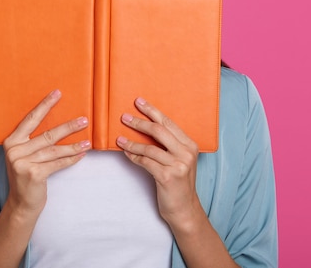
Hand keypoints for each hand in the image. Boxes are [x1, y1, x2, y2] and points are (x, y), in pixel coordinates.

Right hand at [2, 89, 90, 217]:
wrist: (22, 203)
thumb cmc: (27, 175)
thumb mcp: (25, 155)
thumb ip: (34, 141)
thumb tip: (60, 122)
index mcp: (11, 141)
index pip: (31, 119)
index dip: (45, 105)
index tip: (58, 93)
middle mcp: (14, 150)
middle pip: (47, 134)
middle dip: (68, 127)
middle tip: (84, 119)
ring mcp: (22, 163)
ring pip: (54, 149)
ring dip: (74, 145)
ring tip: (88, 140)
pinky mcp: (33, 174)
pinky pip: (58, 163)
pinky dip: (71, 159)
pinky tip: (82, 154)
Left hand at [116, 97, 200, 227]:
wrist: (184, 209)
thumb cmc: (177, 183)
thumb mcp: (178, 160)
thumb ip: (168, 145)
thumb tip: (145, 127)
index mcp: (190, 145)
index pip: (168, 123)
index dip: (152, 111)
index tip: (138, 102)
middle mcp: (187, 153)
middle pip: (159, 131)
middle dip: (139, 122)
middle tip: (124, 117)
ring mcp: (178, 165)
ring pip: (149, 148)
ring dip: (132, 143)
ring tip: (119, 139)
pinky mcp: (168, 177)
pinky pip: (145, 162)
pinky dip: (133, 157)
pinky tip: (126, 153)